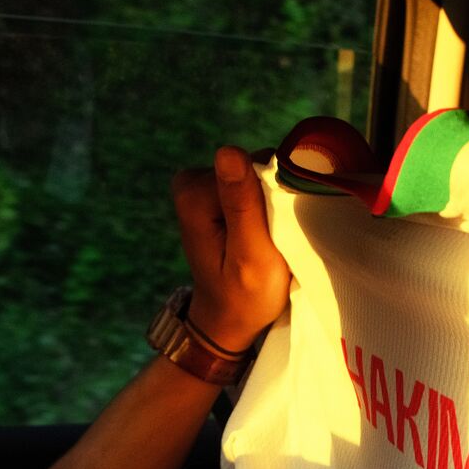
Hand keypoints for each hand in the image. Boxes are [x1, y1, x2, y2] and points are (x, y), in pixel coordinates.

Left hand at [172, 146, 289, 352]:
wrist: (229, 317)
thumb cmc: (245, 295)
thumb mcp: (251, 256)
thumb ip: (242, 205)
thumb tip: (228, 151)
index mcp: (194, 194)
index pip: (256, 169)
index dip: (277, 200)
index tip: (276, 235)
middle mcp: (191, 182)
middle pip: (255, 167)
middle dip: (274, 200)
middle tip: (272, 240)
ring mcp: (202, 184)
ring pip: (258, 173)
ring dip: (273, 204)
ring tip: (270, 238)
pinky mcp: (215, 190)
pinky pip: (254, 181)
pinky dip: (267, 205)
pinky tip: (265, 231)